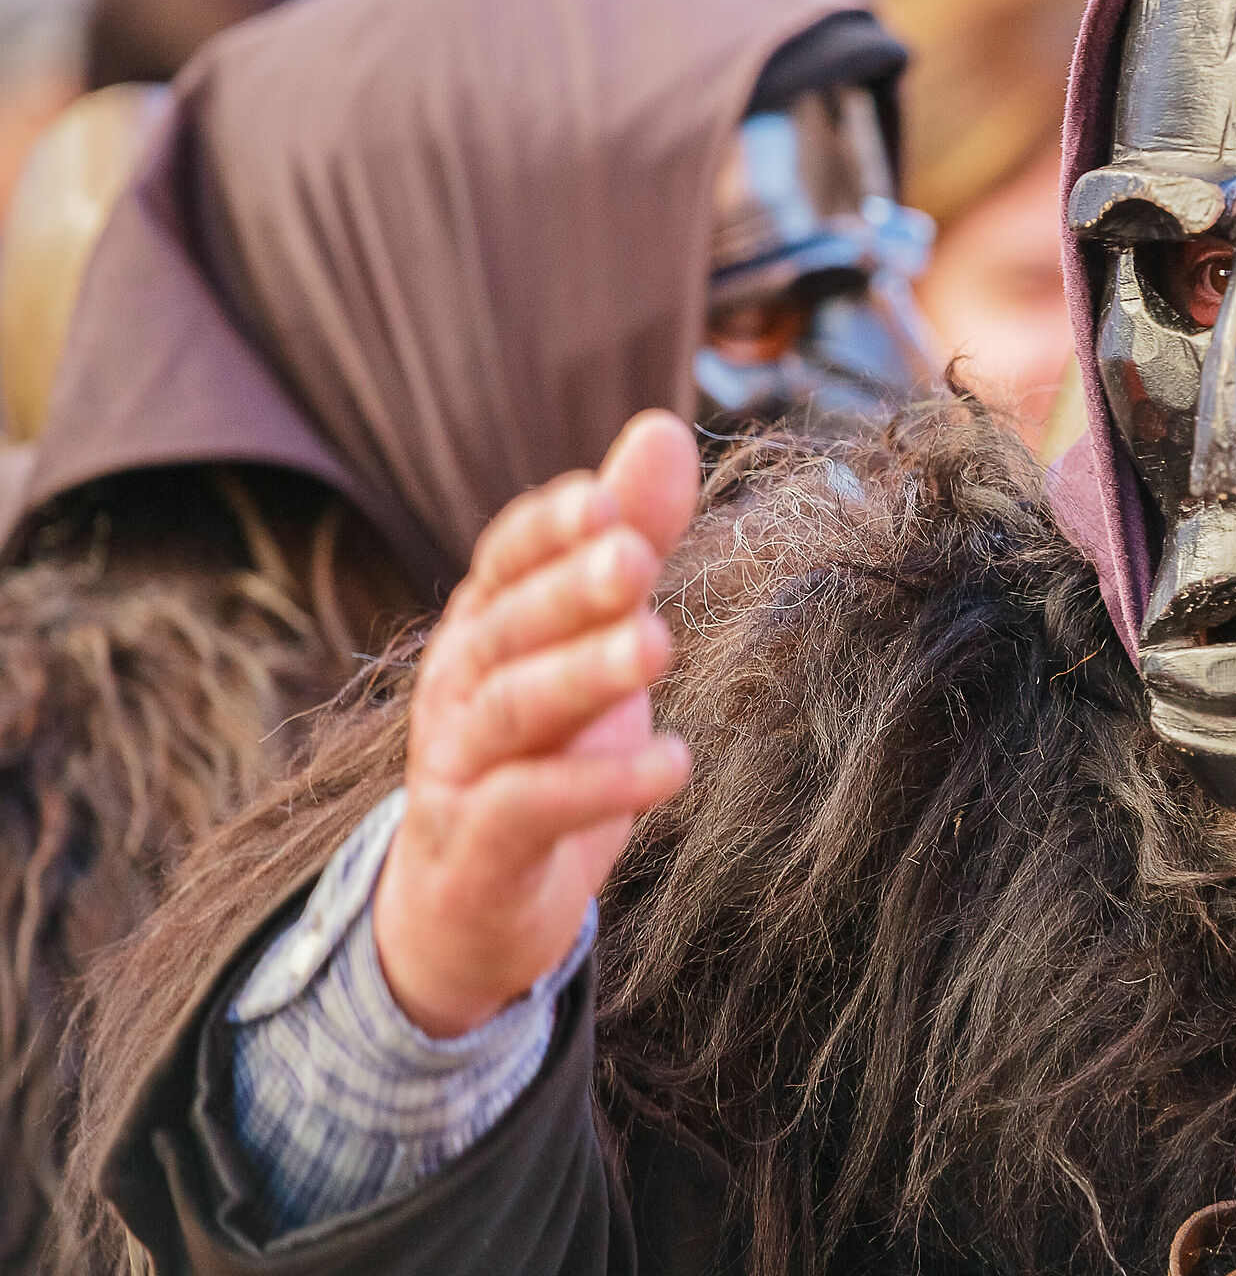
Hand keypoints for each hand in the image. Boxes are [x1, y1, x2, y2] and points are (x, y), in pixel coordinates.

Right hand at [373, 410, 700, 1037]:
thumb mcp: (592, 639)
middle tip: (637, 559)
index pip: (502, 558)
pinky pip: (528, 809)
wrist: (468, 911)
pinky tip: (672, 764)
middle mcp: (459, 687)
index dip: (546, 528)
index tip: (601, 498)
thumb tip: (664, 429)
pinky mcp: (480, 850)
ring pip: (513, 710)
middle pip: (508, 627)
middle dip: (570, 590)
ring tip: (659, 646)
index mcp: (486, 625)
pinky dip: (598, 786)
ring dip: (584, 675)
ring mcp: (458, 769)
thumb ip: (630, 538)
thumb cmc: (544, 751)